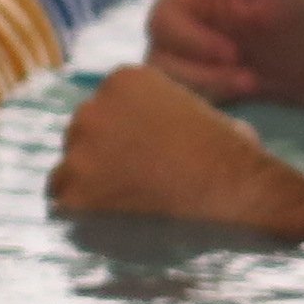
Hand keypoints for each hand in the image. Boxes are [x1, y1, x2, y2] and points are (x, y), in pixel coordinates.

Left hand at [46, 65, 303, 239]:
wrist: (237, 195)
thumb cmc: (231, 157)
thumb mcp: (202, 113)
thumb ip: (168, 113)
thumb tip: (161, 132)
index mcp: (126, 80)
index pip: (106, 107)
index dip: (124, 134)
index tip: (145, 155)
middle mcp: (93, 107)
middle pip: (81, 134)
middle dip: (101, 157)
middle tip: (134, 184)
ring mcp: (79, 151)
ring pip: (68, 170)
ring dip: (90, 187)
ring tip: (128, 208)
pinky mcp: (73, 193)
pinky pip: (66, 205)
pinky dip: (86, 216)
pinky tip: (117, 224)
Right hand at [148, 0, 303, 104]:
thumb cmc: (301, 13)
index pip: (161, 16)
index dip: (190, 39)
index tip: (233, 51)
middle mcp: (182, 30)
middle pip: (157, 53)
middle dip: (200, 70)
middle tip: (247, 75)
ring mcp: (187, 63)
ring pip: (166, 83)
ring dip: (209, 89)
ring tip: (252, 84)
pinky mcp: (198, 91)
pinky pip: (182, 104)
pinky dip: (211, 103)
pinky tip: (246, 94)